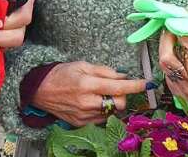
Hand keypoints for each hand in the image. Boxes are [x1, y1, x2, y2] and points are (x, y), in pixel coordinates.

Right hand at [32, 62, 150, 126]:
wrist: (41, 90)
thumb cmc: (61, 74)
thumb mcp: (82, 65)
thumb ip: (104, 71)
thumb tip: (122, 76)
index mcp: (87, 84)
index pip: (118, 87)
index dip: (134, 86)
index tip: (146, 84)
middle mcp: (87, 102)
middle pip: (118, 104)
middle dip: (122, 96)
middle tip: (115, 88)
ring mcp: (84, 115)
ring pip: (111, 112)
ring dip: (111, 103)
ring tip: (100, 94)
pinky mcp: (81, 123)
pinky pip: (101, 119)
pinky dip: (103, 111)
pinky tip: (94, 103)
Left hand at [158, 29, 187, 101]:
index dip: (182, 33)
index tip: (179, 23)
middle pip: (168, 58)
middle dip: (166, 38)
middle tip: (169, 28)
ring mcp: (185, 89)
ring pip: (164, 64)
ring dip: (165, 47)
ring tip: (170, 38)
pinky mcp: (177, 91)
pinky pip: (165, 72)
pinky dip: (168, 60)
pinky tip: (173, 53)